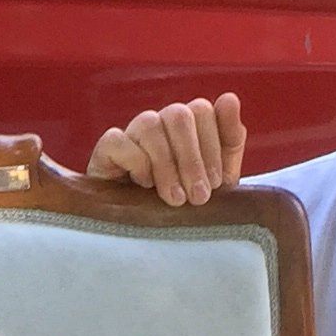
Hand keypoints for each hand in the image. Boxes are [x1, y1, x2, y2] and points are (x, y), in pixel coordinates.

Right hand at [88, 93, 245, 206]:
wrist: (146, 236)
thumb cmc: (185, 203)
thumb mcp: (218, 178)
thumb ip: (229, 140)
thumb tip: (230, 99)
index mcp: (188, 125)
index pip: (202, 110)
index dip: (212, 147)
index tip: (217, 183)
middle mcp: (160, 122)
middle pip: (179, 115)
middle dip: (192, 159)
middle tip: (198, 197)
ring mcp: (132, 133)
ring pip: (150, 124)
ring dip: (167, 164)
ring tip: (175, 199)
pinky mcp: (106, 149)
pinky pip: (118, 140)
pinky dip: (135, 162)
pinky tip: (144, 185)